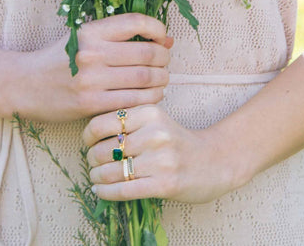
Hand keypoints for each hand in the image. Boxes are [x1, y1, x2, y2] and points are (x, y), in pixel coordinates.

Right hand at [5, 13, 173, 121]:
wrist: (24, 85)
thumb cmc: (57, 60)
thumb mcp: (82, 38)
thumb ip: (118, 37)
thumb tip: (165, 40)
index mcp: (90, 32)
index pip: (137, 22)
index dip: (158, 29)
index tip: (162, 39)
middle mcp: (91, 53)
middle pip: (147, 54)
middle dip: (164, 60)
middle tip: (165, 64)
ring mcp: (91, 80)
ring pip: (145, 79)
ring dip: (161, 80)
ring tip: (160, 81)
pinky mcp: (90, 104)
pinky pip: (133, 101)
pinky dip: (149, 99)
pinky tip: (149, 96)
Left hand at [82, 104, 249, 203]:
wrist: (215, 161)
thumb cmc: (178, 142)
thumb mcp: (156, 121)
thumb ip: (128, 124)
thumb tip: (88, 137)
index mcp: (150, 113)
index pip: (101, 123)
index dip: (88, 136)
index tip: (88, 143)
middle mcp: (156, 134)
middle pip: (103, 149)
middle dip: (92, 159)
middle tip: (93, 163)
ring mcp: (161, 160)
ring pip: (110, 171)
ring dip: (96, 177)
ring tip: (96, 177)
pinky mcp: (165, 184)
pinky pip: (123, 190)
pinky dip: (105, 192)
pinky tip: (99, 190)